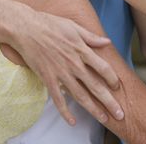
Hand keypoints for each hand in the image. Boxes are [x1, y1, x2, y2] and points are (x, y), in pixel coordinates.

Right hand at [0, 0, 122, 125]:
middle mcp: (74, 64)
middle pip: (95, 86)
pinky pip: (58, 99)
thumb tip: (107, 42)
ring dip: (93, 109)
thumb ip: (91, 37)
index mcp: (81, 50)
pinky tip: (73, 121)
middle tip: (120, 114)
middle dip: (109, 101)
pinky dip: (65, 112)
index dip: (112, 79)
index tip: (117, 86)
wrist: (25, 29)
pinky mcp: (48, 79)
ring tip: (104, 119)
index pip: (103, 68)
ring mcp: (61, 73)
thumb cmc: (50, 24)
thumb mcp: (74, 26)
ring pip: (80, 96)